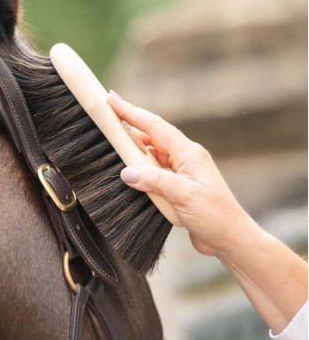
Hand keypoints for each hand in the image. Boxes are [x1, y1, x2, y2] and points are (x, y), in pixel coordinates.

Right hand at [107, 91, 261, 257]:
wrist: (231, 239)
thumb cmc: (216, 216)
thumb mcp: (185, 196)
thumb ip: (155, 181)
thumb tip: (127, 172)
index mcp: (189, 153)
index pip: (155, 127)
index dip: (132, 112)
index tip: (113, 100)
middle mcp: (185, 158)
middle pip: (152, 136)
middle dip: (130, 126)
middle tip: (109, 117)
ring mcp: (181, 172)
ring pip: (152, 154)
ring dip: (134, 150)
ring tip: (114, 143)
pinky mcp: (178, 186)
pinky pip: (155, 171)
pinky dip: (141, 169)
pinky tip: (132, 172)